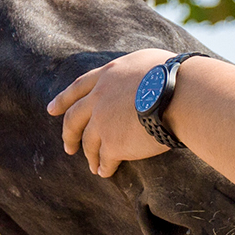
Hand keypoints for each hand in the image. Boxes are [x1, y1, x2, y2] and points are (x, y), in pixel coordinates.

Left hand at [47, 47, 174, 177]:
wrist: (183, 94)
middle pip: (74, 119)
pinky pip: (104, 159)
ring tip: (93, 167)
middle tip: (68, 146)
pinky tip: (105, 172)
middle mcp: (100, 98)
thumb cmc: (178, 76)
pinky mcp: (114, 143)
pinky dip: (104, 167)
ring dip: (89, 156)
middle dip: (69, 134)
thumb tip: (147, 79)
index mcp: (108, 75)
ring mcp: (103, 122)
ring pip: (88, 143)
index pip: (78, 87)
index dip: (63, 100)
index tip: (51, 110)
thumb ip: (137, 73)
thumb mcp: (151, 62)